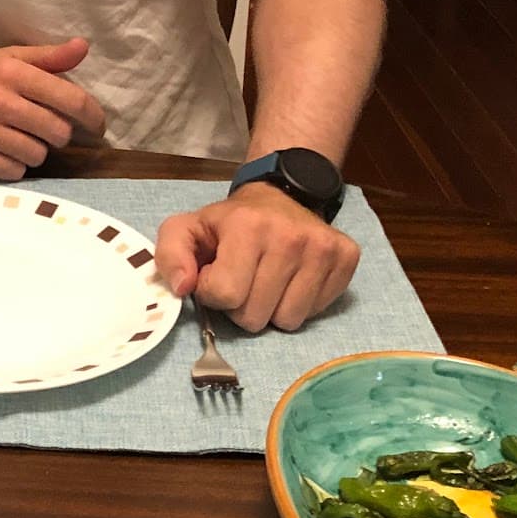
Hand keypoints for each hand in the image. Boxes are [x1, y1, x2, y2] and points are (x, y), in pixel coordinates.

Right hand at [0, 38, 106, 180]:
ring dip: (34, 151)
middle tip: (43, 128)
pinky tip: (1, 151)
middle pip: (57, 132)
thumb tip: (84, 47)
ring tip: (18, 138)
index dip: (92, 116)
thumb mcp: (8, 59)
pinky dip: (14, 166)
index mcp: (9, 70)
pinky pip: (14, 171)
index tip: (97, 127)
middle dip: (57, 133)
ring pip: (37, 155)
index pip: (69, 99)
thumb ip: (49, 57)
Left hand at [154, 180, 359, 331]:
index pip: (225, 295)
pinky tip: (292, 279)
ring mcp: (323, 248)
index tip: (218, 274)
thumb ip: (170, 255)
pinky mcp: (346, 258)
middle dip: (242, 305)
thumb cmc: (228, 223)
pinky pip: (316, 313)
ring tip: (266, 280)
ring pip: (288, 321)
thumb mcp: (187, 228)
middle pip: (256, 316)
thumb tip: (183, 287)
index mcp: (247, 227)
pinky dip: (300, 304)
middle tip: (244, 278)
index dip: (214, 292)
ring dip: (271, 309)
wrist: (279, 197)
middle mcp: (291, 237)